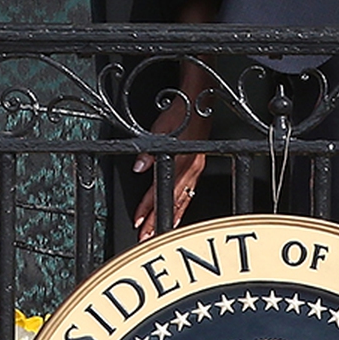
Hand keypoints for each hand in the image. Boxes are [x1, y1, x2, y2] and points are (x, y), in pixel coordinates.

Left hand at [132, 70, 212, 240]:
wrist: (200, 102)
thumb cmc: (180, 113)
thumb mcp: (159, 128)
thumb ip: (149, 150)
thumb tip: (139, 167)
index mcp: (179, 159)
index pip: (158, 189)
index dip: (147, 207)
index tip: (138, 221)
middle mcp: (189, 167)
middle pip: (171, 199)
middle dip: (157, 220)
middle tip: (146, 236)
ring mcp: (196, 168)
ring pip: (182, 199)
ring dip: (170, 216)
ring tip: (160, 231)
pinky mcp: (199, 166)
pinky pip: (191, 192)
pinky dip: (183, 205)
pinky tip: (178, 211)